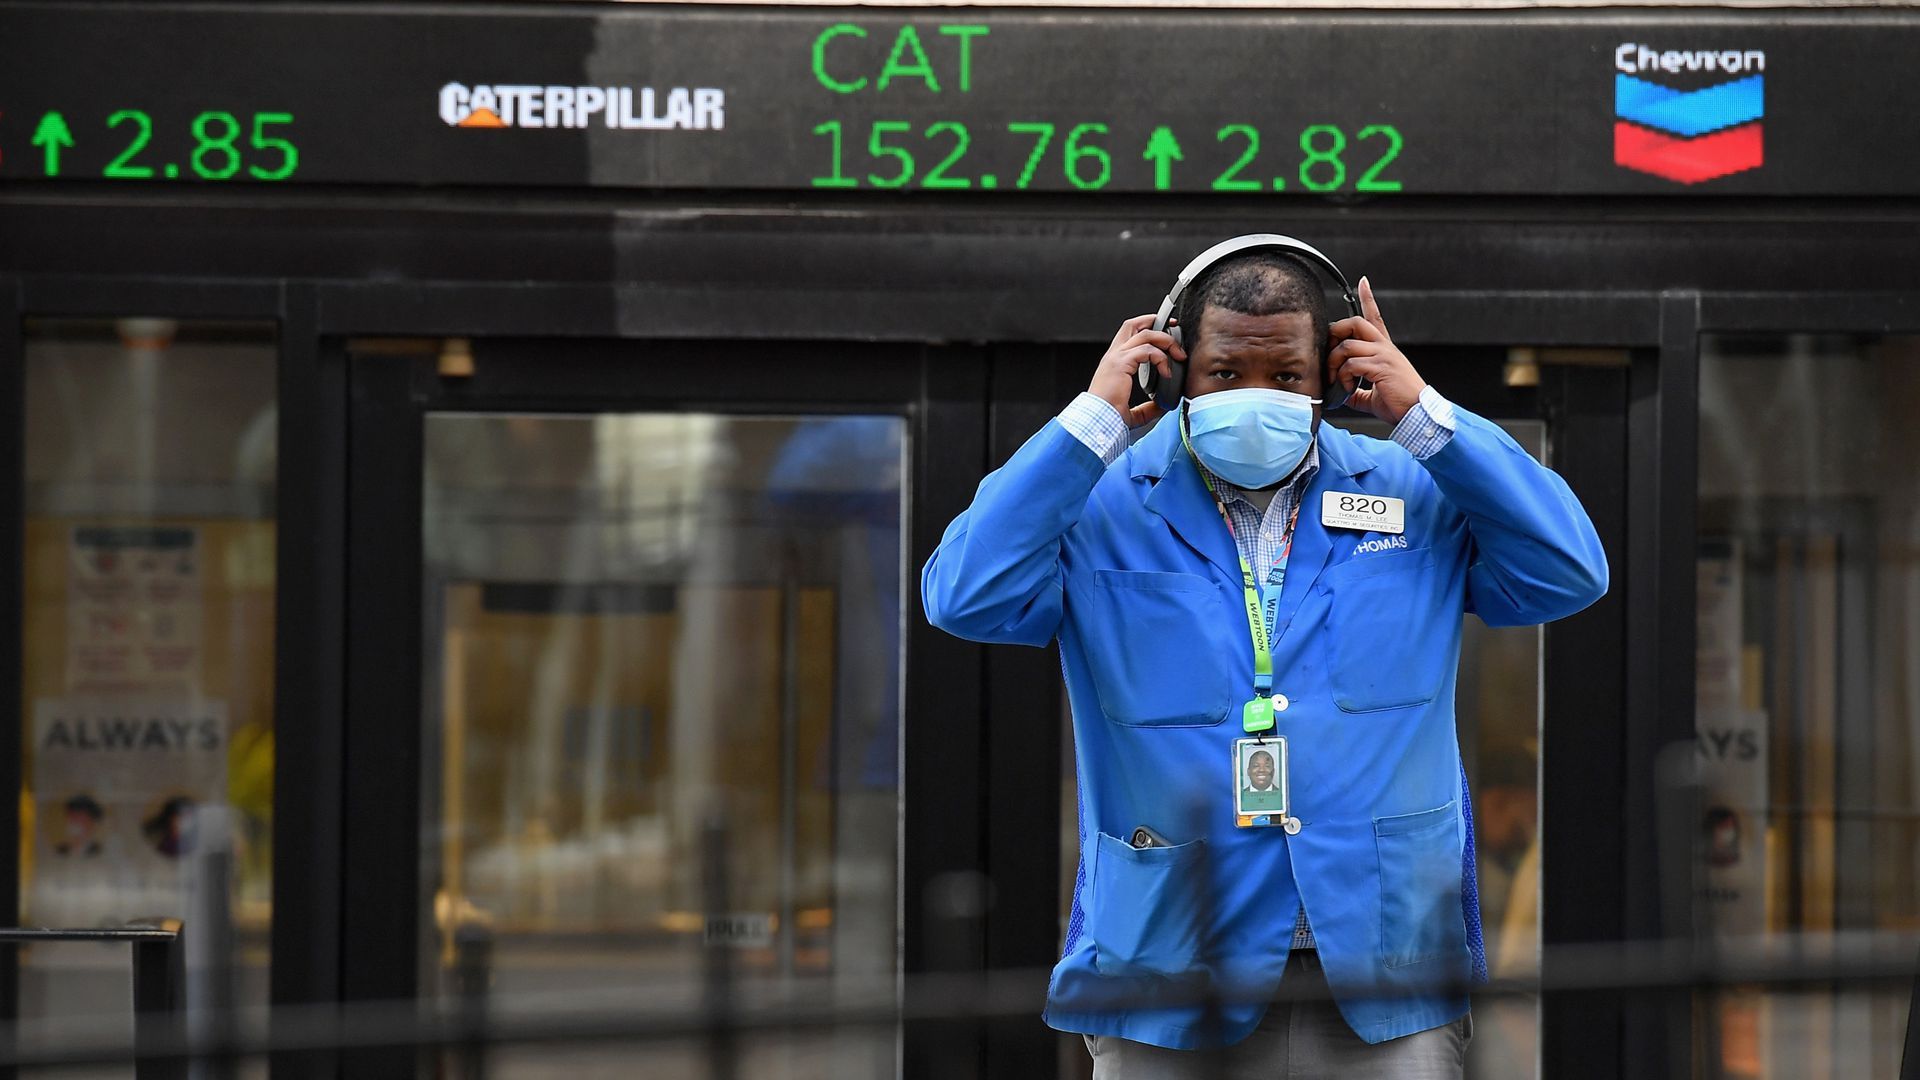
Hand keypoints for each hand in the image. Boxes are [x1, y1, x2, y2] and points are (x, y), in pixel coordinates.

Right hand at [1090, 314, 1184, 428]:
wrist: (1098, 421)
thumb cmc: (1109, 417)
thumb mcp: (1133, 413)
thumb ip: (1147, 408)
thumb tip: (1162, 407)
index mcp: (1114, 363)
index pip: (1129, 334)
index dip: (1148, 328)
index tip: (1166, 333)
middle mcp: (1114, 356)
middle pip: (1134, 324)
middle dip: (1156, 321)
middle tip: (1174, 328)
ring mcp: (1116, 357)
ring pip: (1145, 334)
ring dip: (1166, 341)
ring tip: (1178, 355)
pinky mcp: (1121, 363)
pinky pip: (1147, 350)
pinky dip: (1161, 358)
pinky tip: (1166, 372)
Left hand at [1327, 277, 1426, 423]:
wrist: (1417, 414)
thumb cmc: (1399, 404)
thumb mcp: (1373, 395)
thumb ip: (1357, 391)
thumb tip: (1342, 394)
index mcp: (1384, 350)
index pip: (1375, 318)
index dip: (1369, 298)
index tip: (1363, 281)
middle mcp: (1385, 348)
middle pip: (1355, 322)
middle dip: (1335, 331)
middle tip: (1327, 349)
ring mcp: (1383, 355)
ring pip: (1348, 344)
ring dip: (1334, 361)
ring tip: (1334, 378)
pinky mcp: (1381, 367)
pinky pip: (1351, 363)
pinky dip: (1342, 376)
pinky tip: (1344, 388)